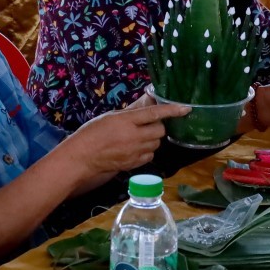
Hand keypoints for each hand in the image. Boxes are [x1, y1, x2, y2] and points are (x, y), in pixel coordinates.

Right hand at [64, 100, 188, 175]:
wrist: (82, 157)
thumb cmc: (92, 132)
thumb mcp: (110, 116)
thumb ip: (131, 113)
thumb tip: (148, 106)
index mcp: (126, 121)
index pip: (154, 113)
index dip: (172, 110)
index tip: (186, 108)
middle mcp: (133, 136)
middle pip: (160, 131)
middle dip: (158, 127)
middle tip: (148, 125)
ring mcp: (134, 152)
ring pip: (156, 144)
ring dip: (153, 139)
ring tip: (139, 137)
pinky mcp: (134, 164)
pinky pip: (150, 156)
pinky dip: (147, 151)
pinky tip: (136, 148)